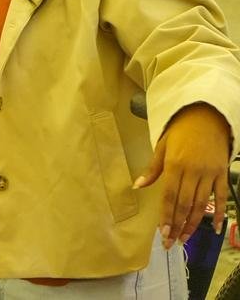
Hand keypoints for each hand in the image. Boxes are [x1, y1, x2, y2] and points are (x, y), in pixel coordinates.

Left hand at [133, 103, 231, 246]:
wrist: (205, 116)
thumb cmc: (179, 132)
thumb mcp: (161, 147)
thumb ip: (152, 169)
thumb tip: (137, 186)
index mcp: (174, 165)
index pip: (169, 196)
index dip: (166, 216)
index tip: (162, 233)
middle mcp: (192, 171)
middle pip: (184, 204)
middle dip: (177, 225)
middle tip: (172, 242)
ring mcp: (209, 174)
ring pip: (201, 204)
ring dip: (193, 223)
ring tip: (185, 238)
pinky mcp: (222, 174)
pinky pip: (221, 197)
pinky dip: (219, 214)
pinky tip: (213, 228)